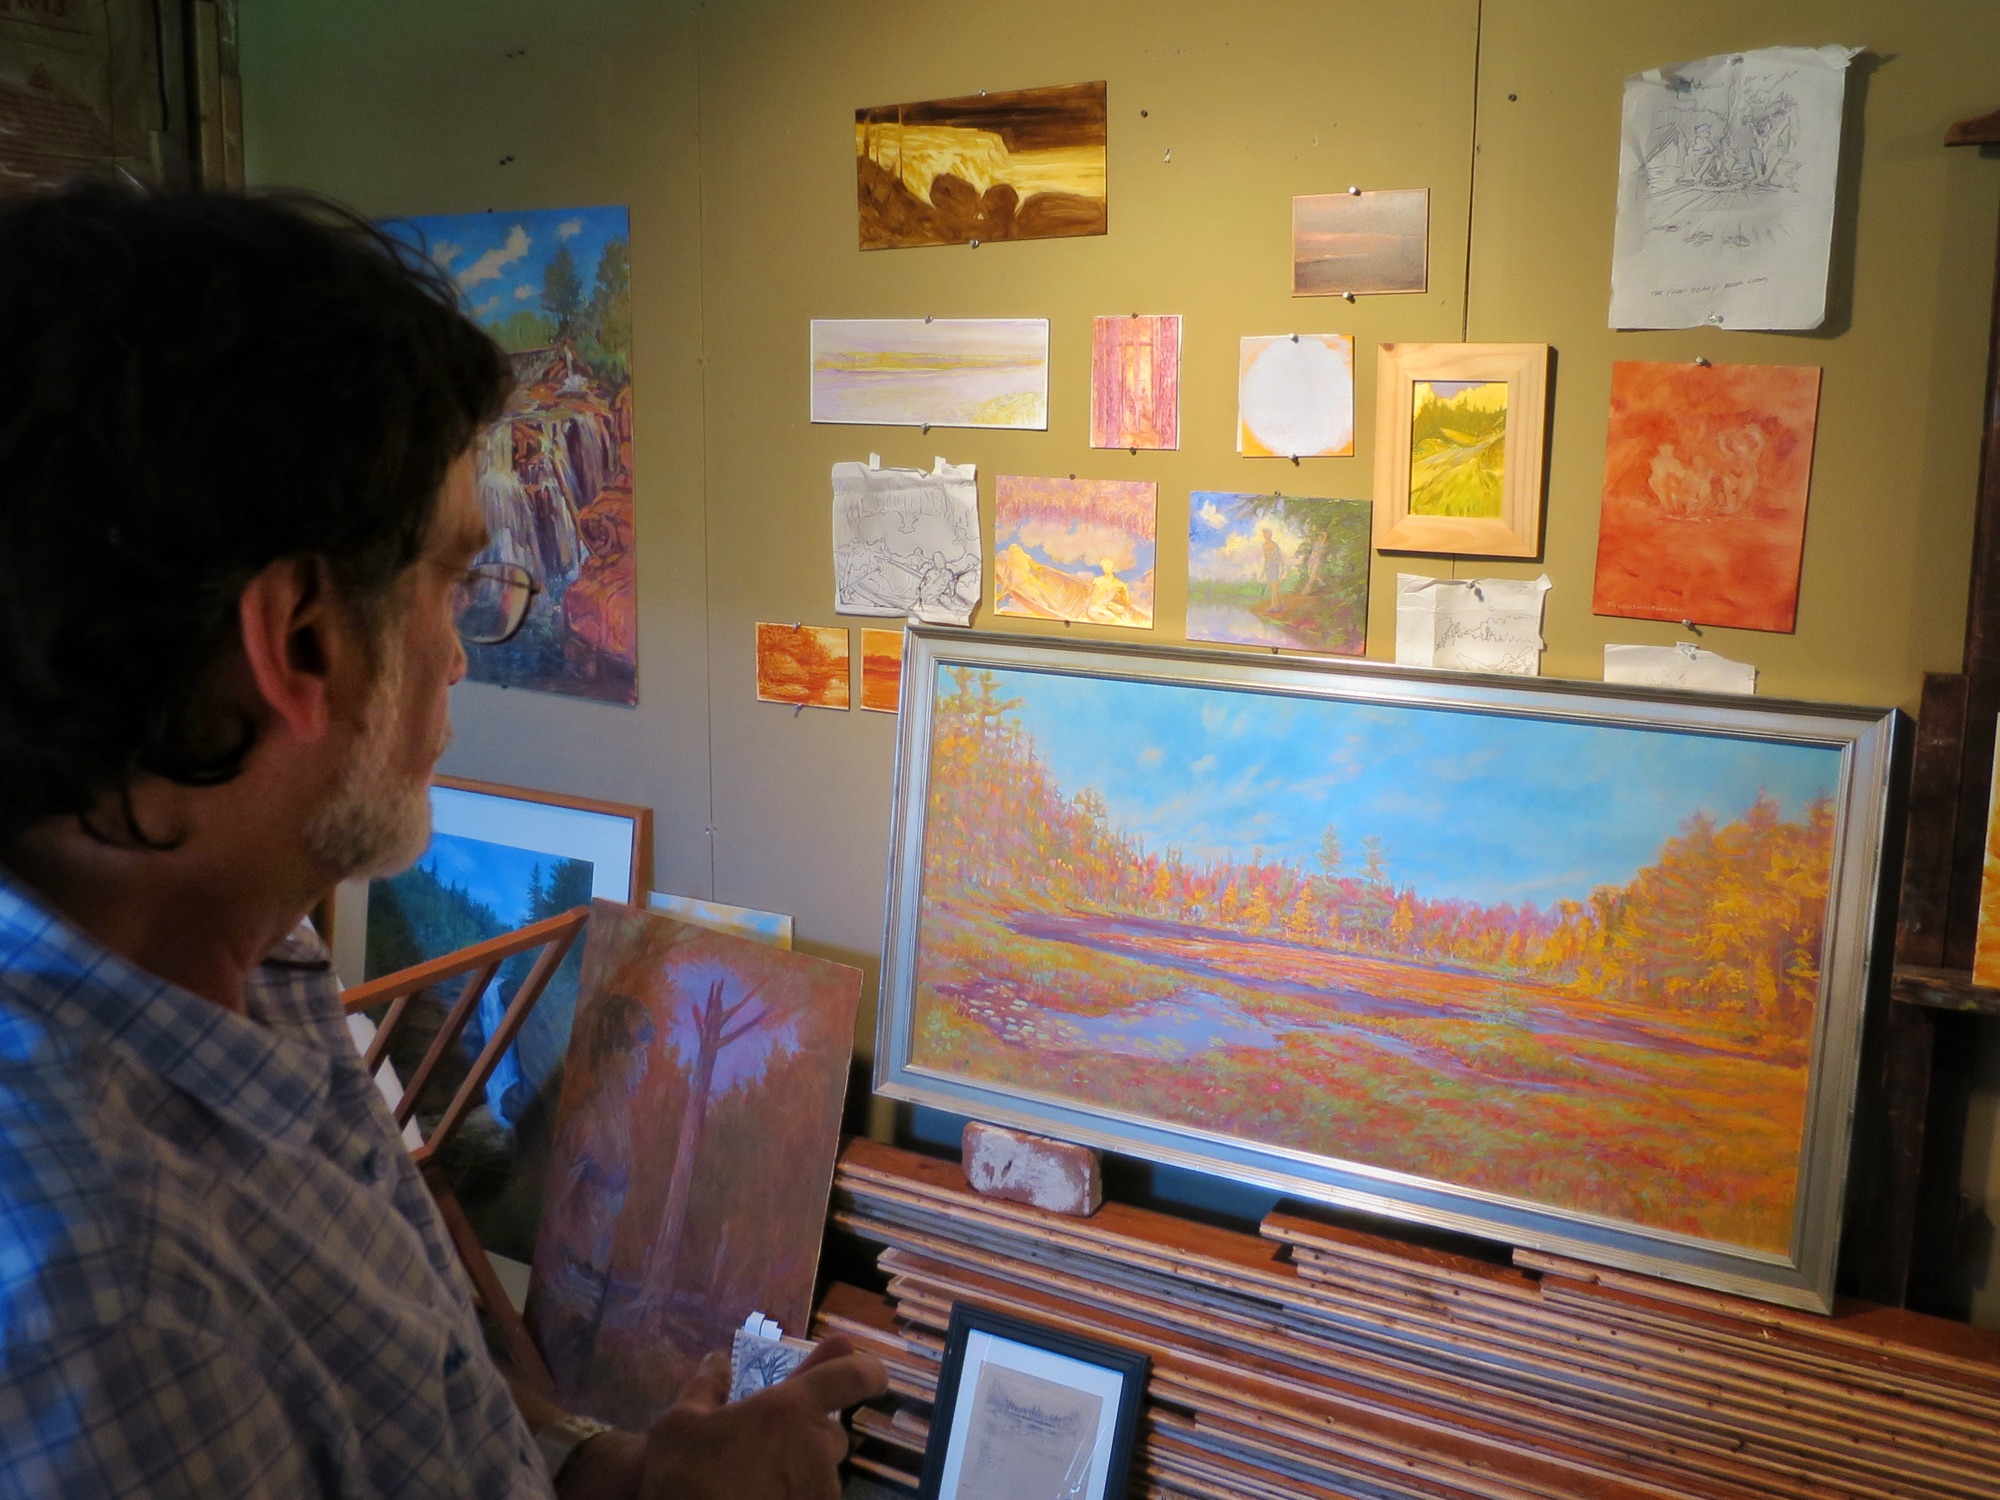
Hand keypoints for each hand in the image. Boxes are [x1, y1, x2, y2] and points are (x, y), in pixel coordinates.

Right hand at [637, 1335, 889, 1499]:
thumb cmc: (682, 1477)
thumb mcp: (679, 1423)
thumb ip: (707, 1386)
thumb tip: (716, 1359)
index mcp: (792, 1410)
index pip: (854, 1377)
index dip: (868, 1371)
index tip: (870, 1374)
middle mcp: (817, 1448)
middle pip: (831, 1431)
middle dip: (809, 1432)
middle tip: (771, 1441)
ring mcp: (819, 1492)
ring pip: (823, 1471)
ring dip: (802, 1468)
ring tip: (756, 1477)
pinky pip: (812, 1498)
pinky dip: (795, 1495)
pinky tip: (760, 1495)